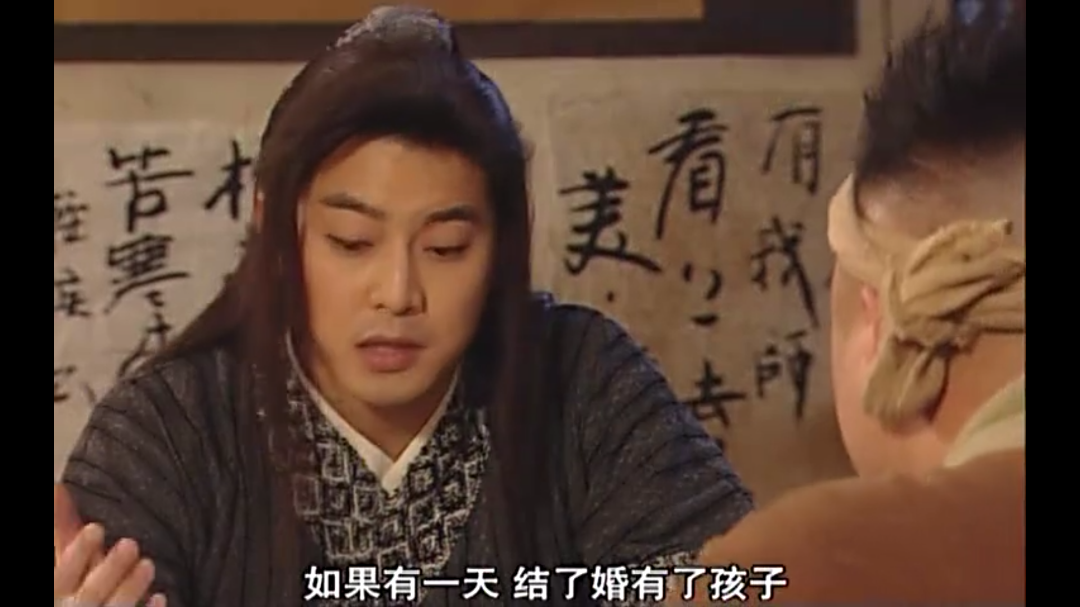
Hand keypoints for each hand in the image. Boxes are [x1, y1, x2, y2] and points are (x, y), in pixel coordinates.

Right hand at [54, 484, 166, 606]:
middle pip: (91, 592)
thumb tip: (57, 487)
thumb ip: (62, 529)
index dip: (78, 552)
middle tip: (130, 544)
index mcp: (57, 591)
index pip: (62, 574)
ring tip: (148, 563)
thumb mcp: (63, 565)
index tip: (96, 527)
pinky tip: (160, 597)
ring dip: (131, 587)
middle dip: (110, 569)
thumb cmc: (69, 587)